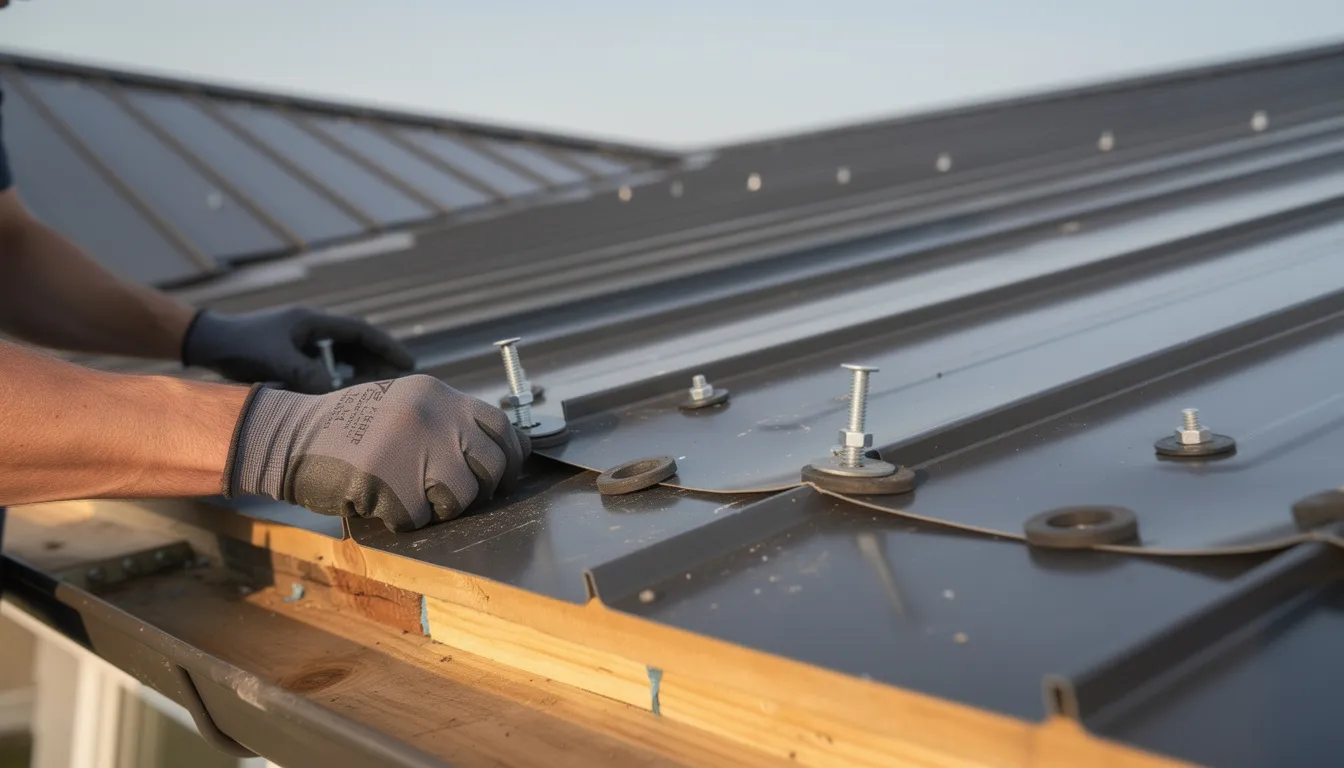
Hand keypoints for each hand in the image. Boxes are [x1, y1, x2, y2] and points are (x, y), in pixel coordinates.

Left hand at [182, 307, 413, 393]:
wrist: (208, 341)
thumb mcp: (274, 361)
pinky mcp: (294, 351)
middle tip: (393, 384)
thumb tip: (334, 393)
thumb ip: (305, 375)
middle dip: (377, 361)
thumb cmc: (240, 346)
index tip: (408, 363)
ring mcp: (303, 338)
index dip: (387, 347)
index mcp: (313, 321)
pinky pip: (326, 362)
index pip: (361, 331)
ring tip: (371, 390)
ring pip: (343, 353)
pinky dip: (338, 376)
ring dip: (358, 369)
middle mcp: (312, 327)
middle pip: (357, 342)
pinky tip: (339, 393)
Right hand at [225, 375, 529, 531]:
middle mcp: (433, 416)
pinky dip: (403, 519)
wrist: (288, 437)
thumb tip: (492, 449)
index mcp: (436, 394)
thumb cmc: (344, 427)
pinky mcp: (393, 486)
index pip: (500, 425)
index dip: (510, 454)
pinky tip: (380, 501)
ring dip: (442, 508)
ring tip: (411, 496)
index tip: (506, 472)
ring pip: (463, 496)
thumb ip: (443, 419)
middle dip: (482, 488)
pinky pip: (420, 519)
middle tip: (459, 495)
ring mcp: (415, 450)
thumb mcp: (401, 404)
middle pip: (491, 465)